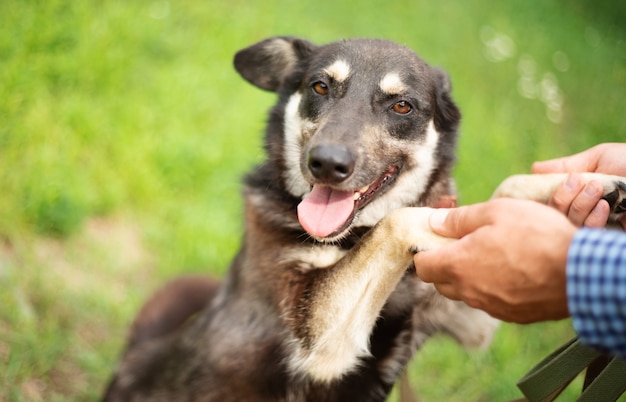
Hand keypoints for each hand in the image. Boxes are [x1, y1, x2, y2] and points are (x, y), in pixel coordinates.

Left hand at [413, 199, 576, 323]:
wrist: (580, 272)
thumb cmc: (537, 236)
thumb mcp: (496, 211)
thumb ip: (459, 218)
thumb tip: (434, 222)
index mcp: (458, 265)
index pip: (422, 265)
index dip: (424, 250)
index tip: (435, 239)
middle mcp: (469, 291)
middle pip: (440, 281)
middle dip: (444, 262)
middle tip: (463, 243)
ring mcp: (490, 306)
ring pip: (465, 292)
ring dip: (468, 275)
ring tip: (491, 254)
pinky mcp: (512, 315)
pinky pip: (490, 301)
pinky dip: (491, 287)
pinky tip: (511, 270)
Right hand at [532, 143, 625, 227]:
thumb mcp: (598, 158)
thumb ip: (565, 166)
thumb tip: (534, 168)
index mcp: (575, 193)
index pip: (547, 201)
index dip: (538, 196)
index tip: (537, 186)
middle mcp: (580, 211)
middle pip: (553, 215)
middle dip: (561, 197)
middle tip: (577, 180)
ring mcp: (591, 225)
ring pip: (568, 223)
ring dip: (579, 205)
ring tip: (597, 188)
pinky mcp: (601, 236)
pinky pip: (586, 233)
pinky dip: (592, 219)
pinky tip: (604, 206)